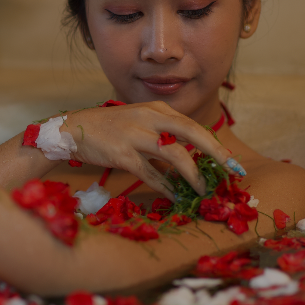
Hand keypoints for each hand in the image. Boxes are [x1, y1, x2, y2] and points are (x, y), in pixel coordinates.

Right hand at [63, 102, 235, 197]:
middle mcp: (149, 118)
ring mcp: (135, 136)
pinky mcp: (123, 155)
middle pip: (192, 133)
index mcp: (156, 109)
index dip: (214, 144)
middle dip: (215, 153)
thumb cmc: (108, 128)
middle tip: (231, 171)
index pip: (193, 125)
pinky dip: (165, 187)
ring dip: (192, 175)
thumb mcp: (138, 121)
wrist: (73, 130)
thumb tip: (187, 157)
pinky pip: (151, 174)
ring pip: (175, 155)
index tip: (230, 161)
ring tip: (203, 190)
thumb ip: (162, 133)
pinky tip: (174, 195)